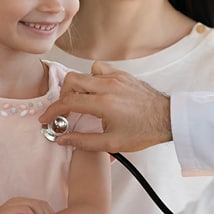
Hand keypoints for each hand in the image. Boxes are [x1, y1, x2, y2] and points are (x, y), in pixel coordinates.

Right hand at [39, 61, 171, 151]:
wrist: (168, 119)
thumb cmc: (144, 131)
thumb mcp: (112, 144)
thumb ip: (84, 142)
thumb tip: (63, 140)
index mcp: (104, 103)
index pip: (68, 101)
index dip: (52, 111)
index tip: (46, 119)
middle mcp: (108, 85)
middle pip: (71, 80)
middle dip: (63, 96)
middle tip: (65, 111)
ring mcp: (116, 77)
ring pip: (85, 73)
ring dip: (78, 87)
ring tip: (82, 102)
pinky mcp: (122, 74)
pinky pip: (99, 70)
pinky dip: (93, 79)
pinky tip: (97, 92)